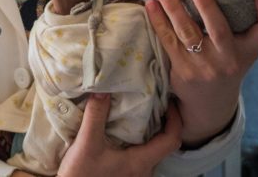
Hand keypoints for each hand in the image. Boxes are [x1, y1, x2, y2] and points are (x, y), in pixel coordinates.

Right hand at [56, 93, 181, 176]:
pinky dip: (140, 141)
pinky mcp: (127, 175)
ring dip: (151, 132)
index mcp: (141, 162)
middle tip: (154, 102)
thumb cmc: (82, 174)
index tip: (167, 102)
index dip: (175, 119)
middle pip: (165, 145)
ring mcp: (137, 175)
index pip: (171, 140)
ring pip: (153, 151)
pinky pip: (142, 156)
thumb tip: (102, 89)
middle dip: (164, 122)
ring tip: (140, 113)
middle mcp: (145, 171)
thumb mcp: (87, 143)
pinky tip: (126, 132)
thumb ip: (95, 115)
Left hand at [146, 0, 257, 146]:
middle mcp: (228, 59)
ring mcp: (204, 67)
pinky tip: (151, 5)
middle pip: (219, 28)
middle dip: (206, 3)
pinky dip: (159, 21)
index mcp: (248, 50)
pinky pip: (169, 41)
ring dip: (172, 7)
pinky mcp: (183, 71)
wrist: (210, 102)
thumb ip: (255, 22)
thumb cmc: (229, 63)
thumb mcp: (248, 47)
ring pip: (187, 32)